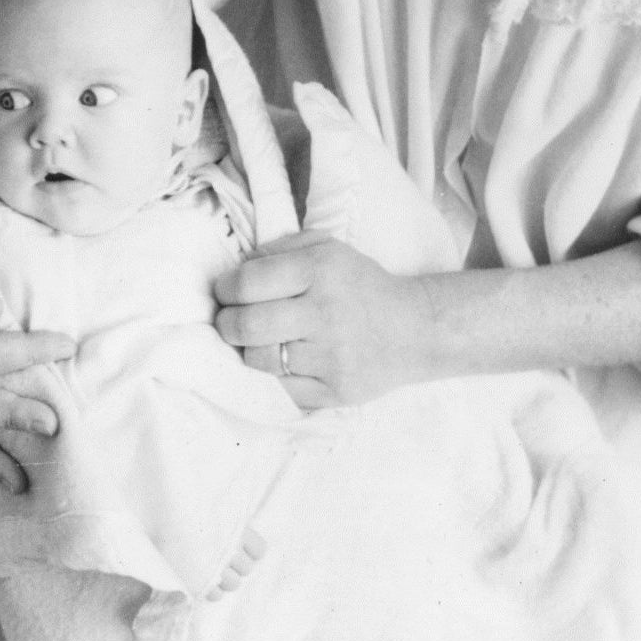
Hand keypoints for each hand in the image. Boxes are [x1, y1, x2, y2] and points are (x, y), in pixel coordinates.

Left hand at [214, 231, 435, 408]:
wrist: (416, 329)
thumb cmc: (360, 285)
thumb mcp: (326, 248)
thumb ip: (280, 248)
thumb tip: (238, 268)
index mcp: (319, 270)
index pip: (247, 283)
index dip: (224, 289)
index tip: (225, 293)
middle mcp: (324, 312)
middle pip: (246, 325)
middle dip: (226, 324)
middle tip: (230, 321)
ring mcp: (331, 357)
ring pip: (259, 361)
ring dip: (246, 352)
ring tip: (255, 343)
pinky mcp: (335, 392)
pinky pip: (280, 391)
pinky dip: (270, 378)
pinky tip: (278, 364)